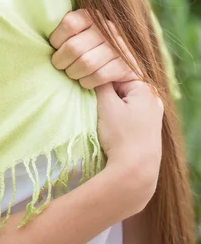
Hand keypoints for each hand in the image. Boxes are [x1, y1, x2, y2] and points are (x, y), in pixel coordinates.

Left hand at [49, 8, 138, 89]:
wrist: (121, 61)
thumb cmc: (88, 47)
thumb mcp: (76, 32)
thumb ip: (63, 31)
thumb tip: (40, 37)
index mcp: (91, 16)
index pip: (69, 24)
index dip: (57, 40)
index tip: (55, 48)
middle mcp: (107, 27)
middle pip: (74, 48)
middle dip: (61, 61)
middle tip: (60, 66)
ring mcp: (119, 45)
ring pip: (86, 63)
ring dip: (73, 73)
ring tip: (72, 73)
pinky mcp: (126, 63)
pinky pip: (100, 75)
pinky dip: (87, 82)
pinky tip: (85, 81)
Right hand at [96, 80, 163, 203]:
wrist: (136, 171)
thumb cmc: (120, 136)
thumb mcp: (106, 105)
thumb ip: (100, 83)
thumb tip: (96, 72)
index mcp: (146, 89)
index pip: (117, 73)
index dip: (101, 80)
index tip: (90, 91)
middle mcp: (154, 99)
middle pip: (123, 87)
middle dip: (108, 93)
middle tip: (97, 107)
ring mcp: (154, 115)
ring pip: (126, 101)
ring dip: (114, 106)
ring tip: (106, 120)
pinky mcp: (150, 129)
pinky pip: (131, 114)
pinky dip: (121, 117)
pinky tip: (115, 129)